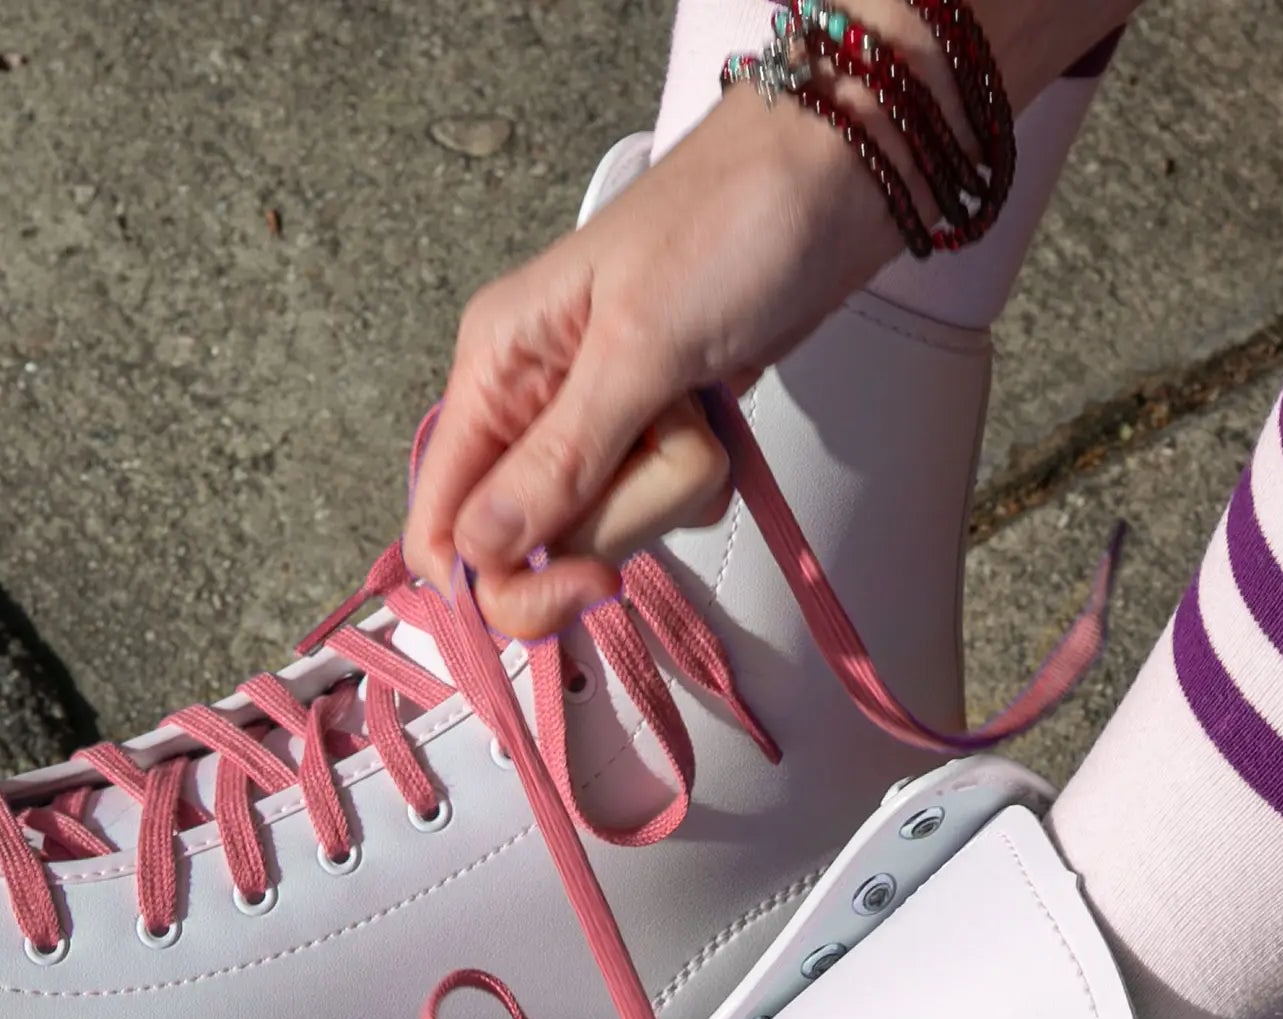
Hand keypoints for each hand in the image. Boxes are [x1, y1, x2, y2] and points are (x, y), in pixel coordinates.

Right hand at [402, 80, 901, 638]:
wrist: (838, 173)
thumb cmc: (730, 222)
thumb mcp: (638, 345)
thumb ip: (560, 459)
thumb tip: (479, 552)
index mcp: (494, 371)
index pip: (444, 525)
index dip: (497, 579)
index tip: (582, 581)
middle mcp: (527, 406)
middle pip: (535, 542)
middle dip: (618, 513)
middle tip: (670, 441)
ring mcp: (593, 424)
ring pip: (605, 529)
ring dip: (669, 486)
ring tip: (700, 406)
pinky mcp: (653, 433)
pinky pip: (657, 507)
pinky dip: (697, 479)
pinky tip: (719, 419)